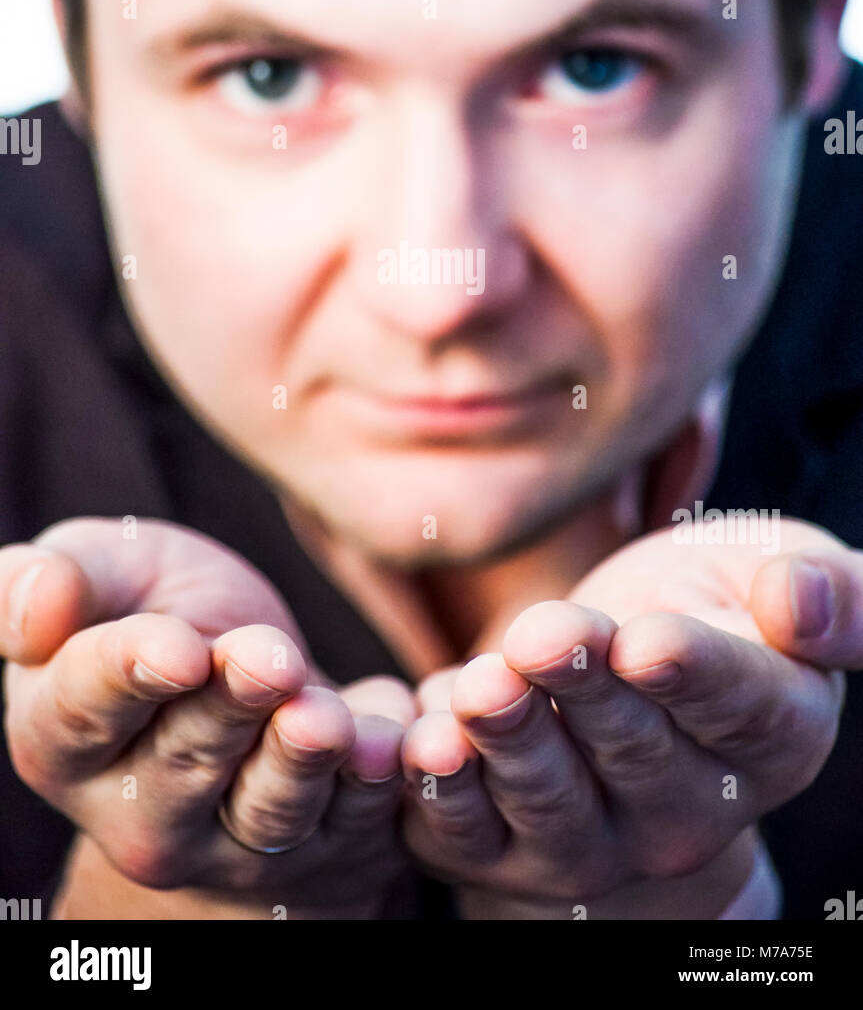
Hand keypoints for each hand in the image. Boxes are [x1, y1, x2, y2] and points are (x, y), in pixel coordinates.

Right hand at [0, 518, 415, 916]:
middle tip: (270, 659)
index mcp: (66, 737)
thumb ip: (53, 579)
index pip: (86, 710)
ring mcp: (234, 840)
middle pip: (185, 760)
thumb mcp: (104, 570)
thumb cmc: (158, 607)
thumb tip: (38, 609)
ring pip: (269, 808)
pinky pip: (355, 822)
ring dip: (301, 762)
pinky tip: (393, 743)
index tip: (178, 648)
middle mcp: (141, 811)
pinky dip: (377, 787)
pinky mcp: (323, 843)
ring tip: (327, 718)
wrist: (251, 667)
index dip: (131, 676)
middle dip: (231, 708)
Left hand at [401, 518, 860, 918]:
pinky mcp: (503, 844)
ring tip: (483, 685)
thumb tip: (803, 600)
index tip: (647, 641)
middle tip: (548, 637)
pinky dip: (444, 790)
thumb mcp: (783, 569)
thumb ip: (830, 591)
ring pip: (551, 799)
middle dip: (587, 693)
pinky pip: (469, 831)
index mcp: (771, 734)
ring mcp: (595, 838)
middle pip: (636, 752)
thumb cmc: (715, 602)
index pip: (740, 708)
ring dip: (512, 741)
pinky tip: (424, 736)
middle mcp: (688, 808)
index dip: (693, 673)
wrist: (626, 665)